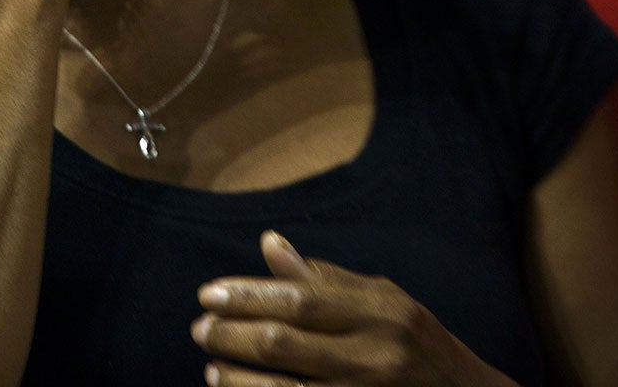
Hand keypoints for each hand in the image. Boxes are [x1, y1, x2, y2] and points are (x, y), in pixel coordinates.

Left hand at [193, 232, 515, 386]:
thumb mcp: (383, 299)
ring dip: (237, 374)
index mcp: (381, 312)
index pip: (302, 299)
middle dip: (233, 332)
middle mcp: (373, 355)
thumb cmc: (416, 343)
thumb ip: (326, 277)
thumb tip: (270, 244)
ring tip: (210, 361)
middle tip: (200, 325)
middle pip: (286, 342)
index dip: (250, 294)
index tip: (210, 292)